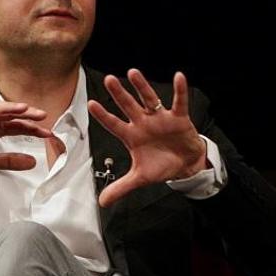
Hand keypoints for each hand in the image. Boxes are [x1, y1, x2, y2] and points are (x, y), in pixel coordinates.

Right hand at [0, 101, 64, 180]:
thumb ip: (10, 161)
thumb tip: (33, 162)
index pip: (16, 126)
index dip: (32, 129)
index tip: (48, 133)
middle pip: (10, 115)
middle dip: (27, 114)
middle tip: (43, 116)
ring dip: (11, 108)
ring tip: (26, 109)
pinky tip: (1, 112)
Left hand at [90, 70, 209, 206]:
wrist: (185, 165)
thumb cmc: (160, 166)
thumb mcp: (139, 178)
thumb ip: (120, 187)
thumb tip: (102, 202)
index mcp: (132, 136)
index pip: (113, 124)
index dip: (103, 115)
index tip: (91, 104)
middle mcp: (143, 123)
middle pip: (128, 106)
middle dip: (119, 94)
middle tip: (108, 80)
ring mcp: (160, 119)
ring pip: (149, 99)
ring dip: (142, 86)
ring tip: (133, 73)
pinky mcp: (179, 118)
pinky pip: (179, 102)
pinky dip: (180, 90)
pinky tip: (179, 76)